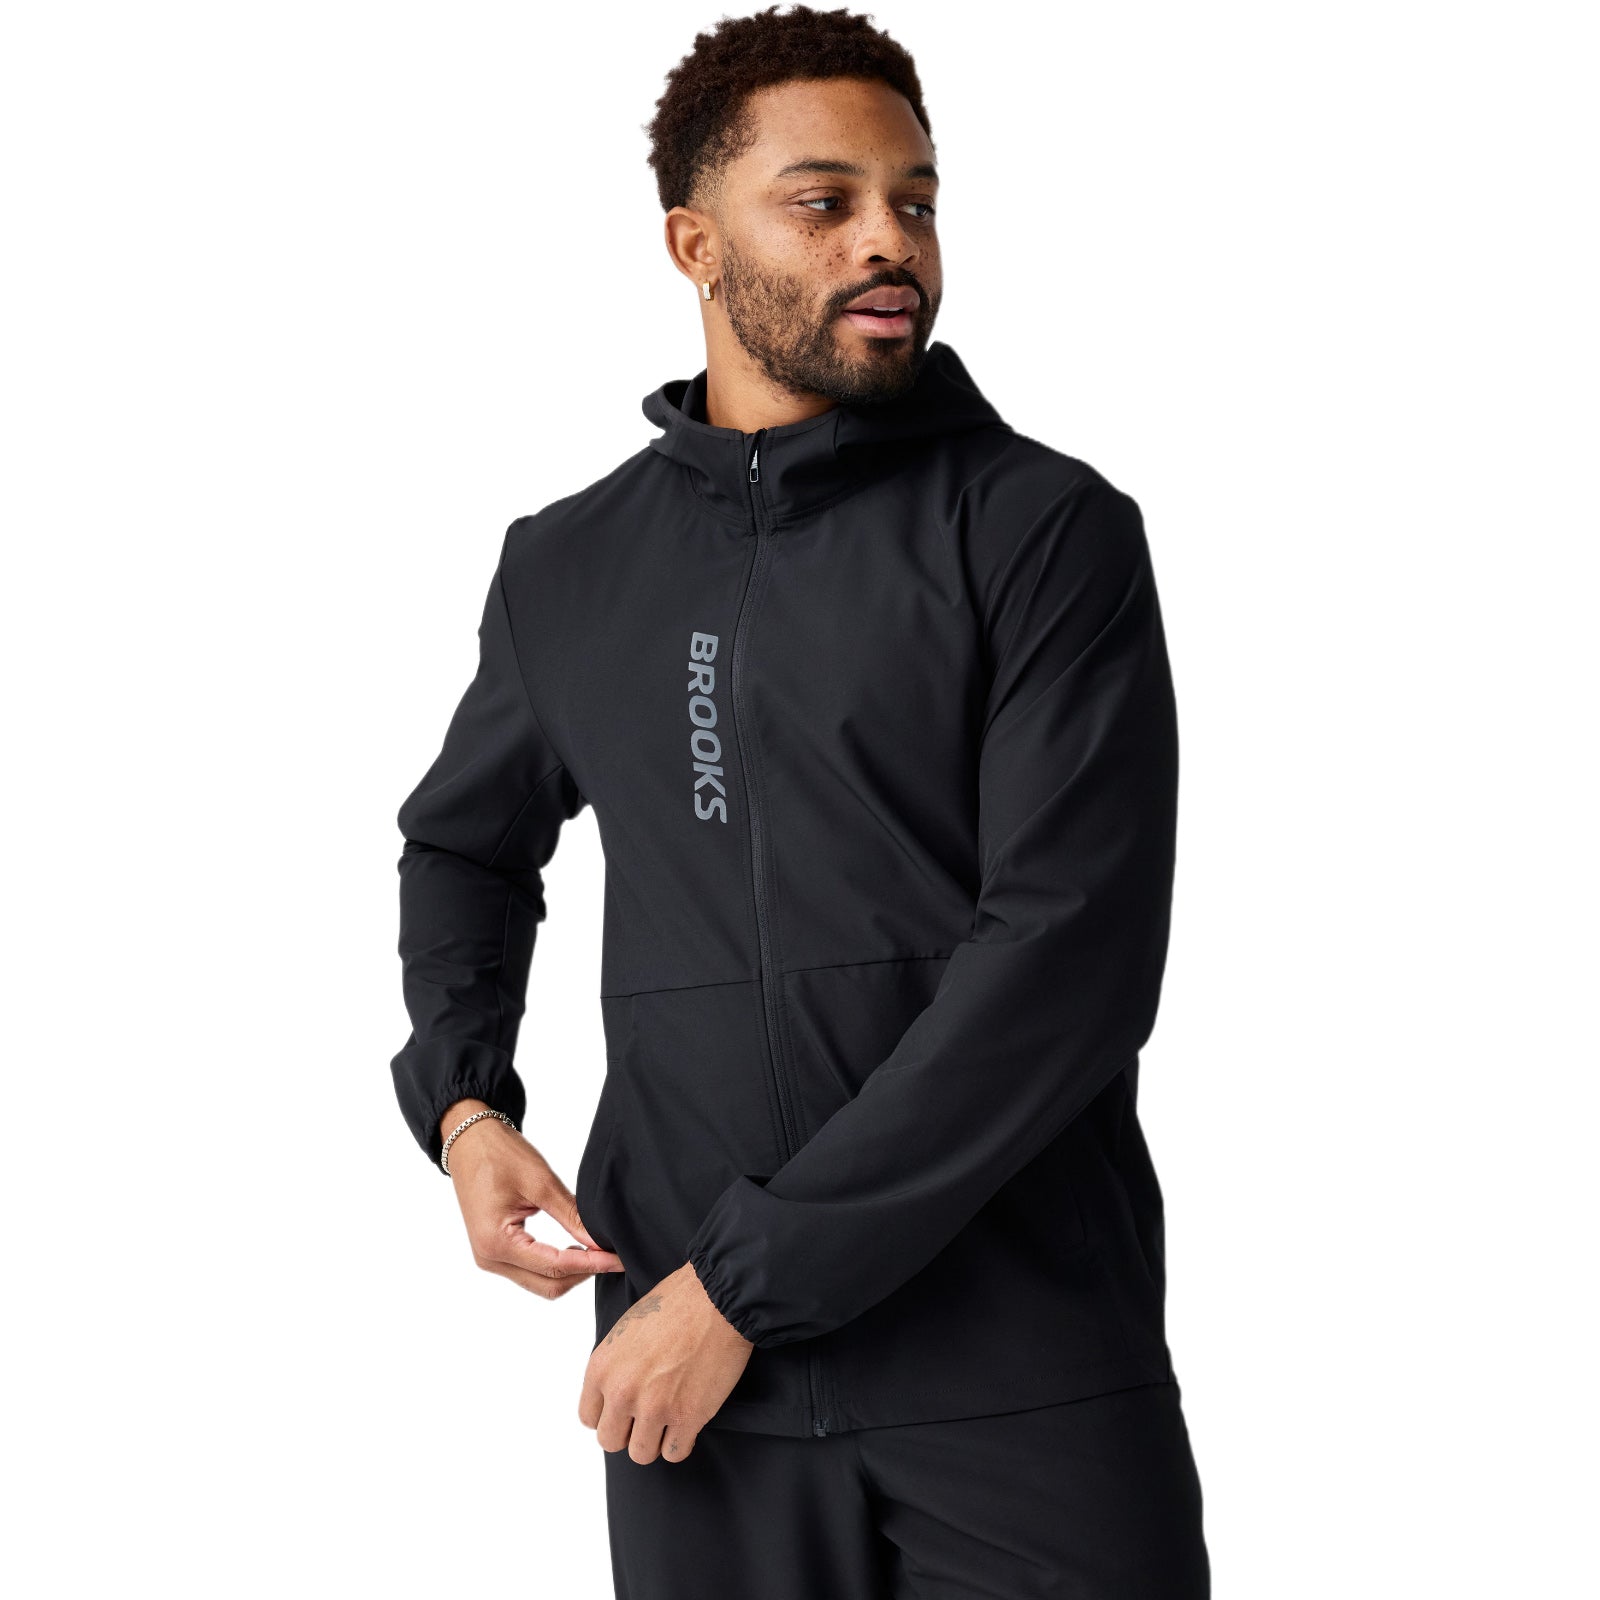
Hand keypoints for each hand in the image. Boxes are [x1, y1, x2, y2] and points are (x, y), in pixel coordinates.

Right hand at [441, 1098, 625, 1296]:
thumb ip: (571, 1216)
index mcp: (496, 1243)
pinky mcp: (494, 1251)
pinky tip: (575, 1248)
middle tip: (613, 1256)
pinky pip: (530, 1270)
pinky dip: (554, 1265)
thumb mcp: (541, 1182)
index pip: (554, 1266)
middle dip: (583, 1273)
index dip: (592, 1264)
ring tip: (597, 1251)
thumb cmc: (499, 1154)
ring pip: (539, 1282)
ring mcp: (490, 1258)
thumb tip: (600, 1242)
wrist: (469, 1140)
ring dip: (570, 1272)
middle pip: (547, 1284)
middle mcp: (489, 1258)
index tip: (619, 1260)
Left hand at [577, 1260, 754, 1462]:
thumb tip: (614, 1395)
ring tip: (671, 1415)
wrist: (716, 1298)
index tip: (626, 1407)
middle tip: (649, 1412)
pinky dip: (682, 1441)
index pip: (589, 1418)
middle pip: (610, 1441)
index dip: (609, 1414)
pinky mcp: (687, 1417)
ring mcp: (653, 1408)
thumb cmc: (675, 1303)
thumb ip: (615, 1367)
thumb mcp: (627, 1330)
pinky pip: (674, 1454)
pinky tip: (689, 1419)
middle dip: (629, 1430)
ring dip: (656, 1438)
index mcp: (601, 1368)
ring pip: (641, 1453)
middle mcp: (621, 1392)